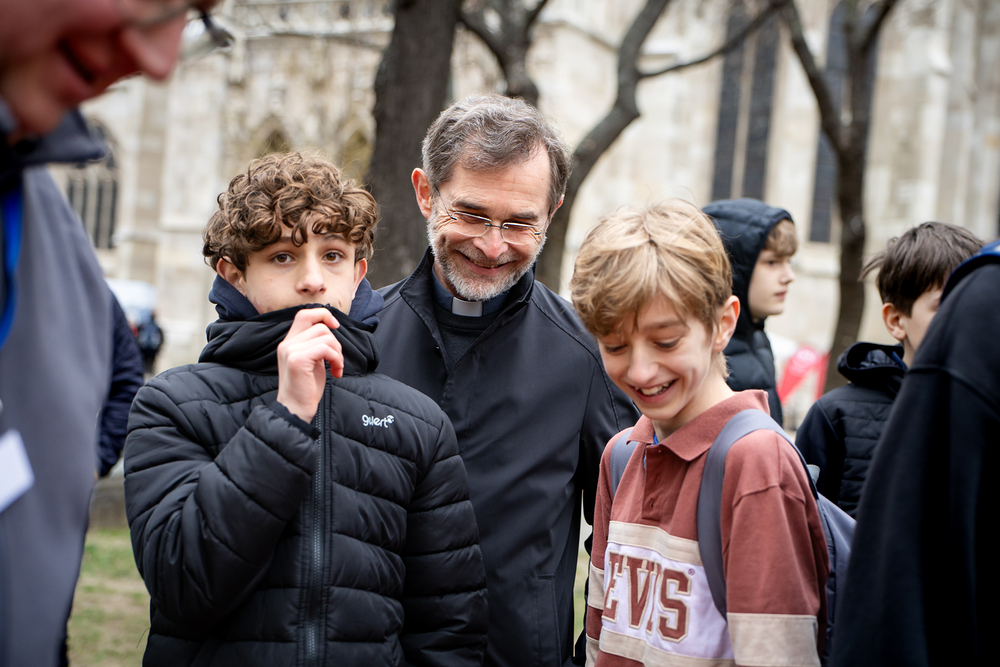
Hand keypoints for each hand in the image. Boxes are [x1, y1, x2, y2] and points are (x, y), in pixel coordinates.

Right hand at [276, 308, 341, 422]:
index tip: (336, 326)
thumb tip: (331, 328)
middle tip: (337, 360)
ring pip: (325, 336)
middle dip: (336, 342)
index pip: (304, 314)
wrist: (295, 410)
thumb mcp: (312, 361)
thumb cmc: (306, 388)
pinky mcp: (297, 360)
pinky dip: (336, 359)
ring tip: (337, 367)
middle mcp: (287, 344)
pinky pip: (325, 349)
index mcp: (289, 342)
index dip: (323, 315)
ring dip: (338, 353)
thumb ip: (315, 344)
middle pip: (319, 326)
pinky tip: (336, 372)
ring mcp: (290, 351)